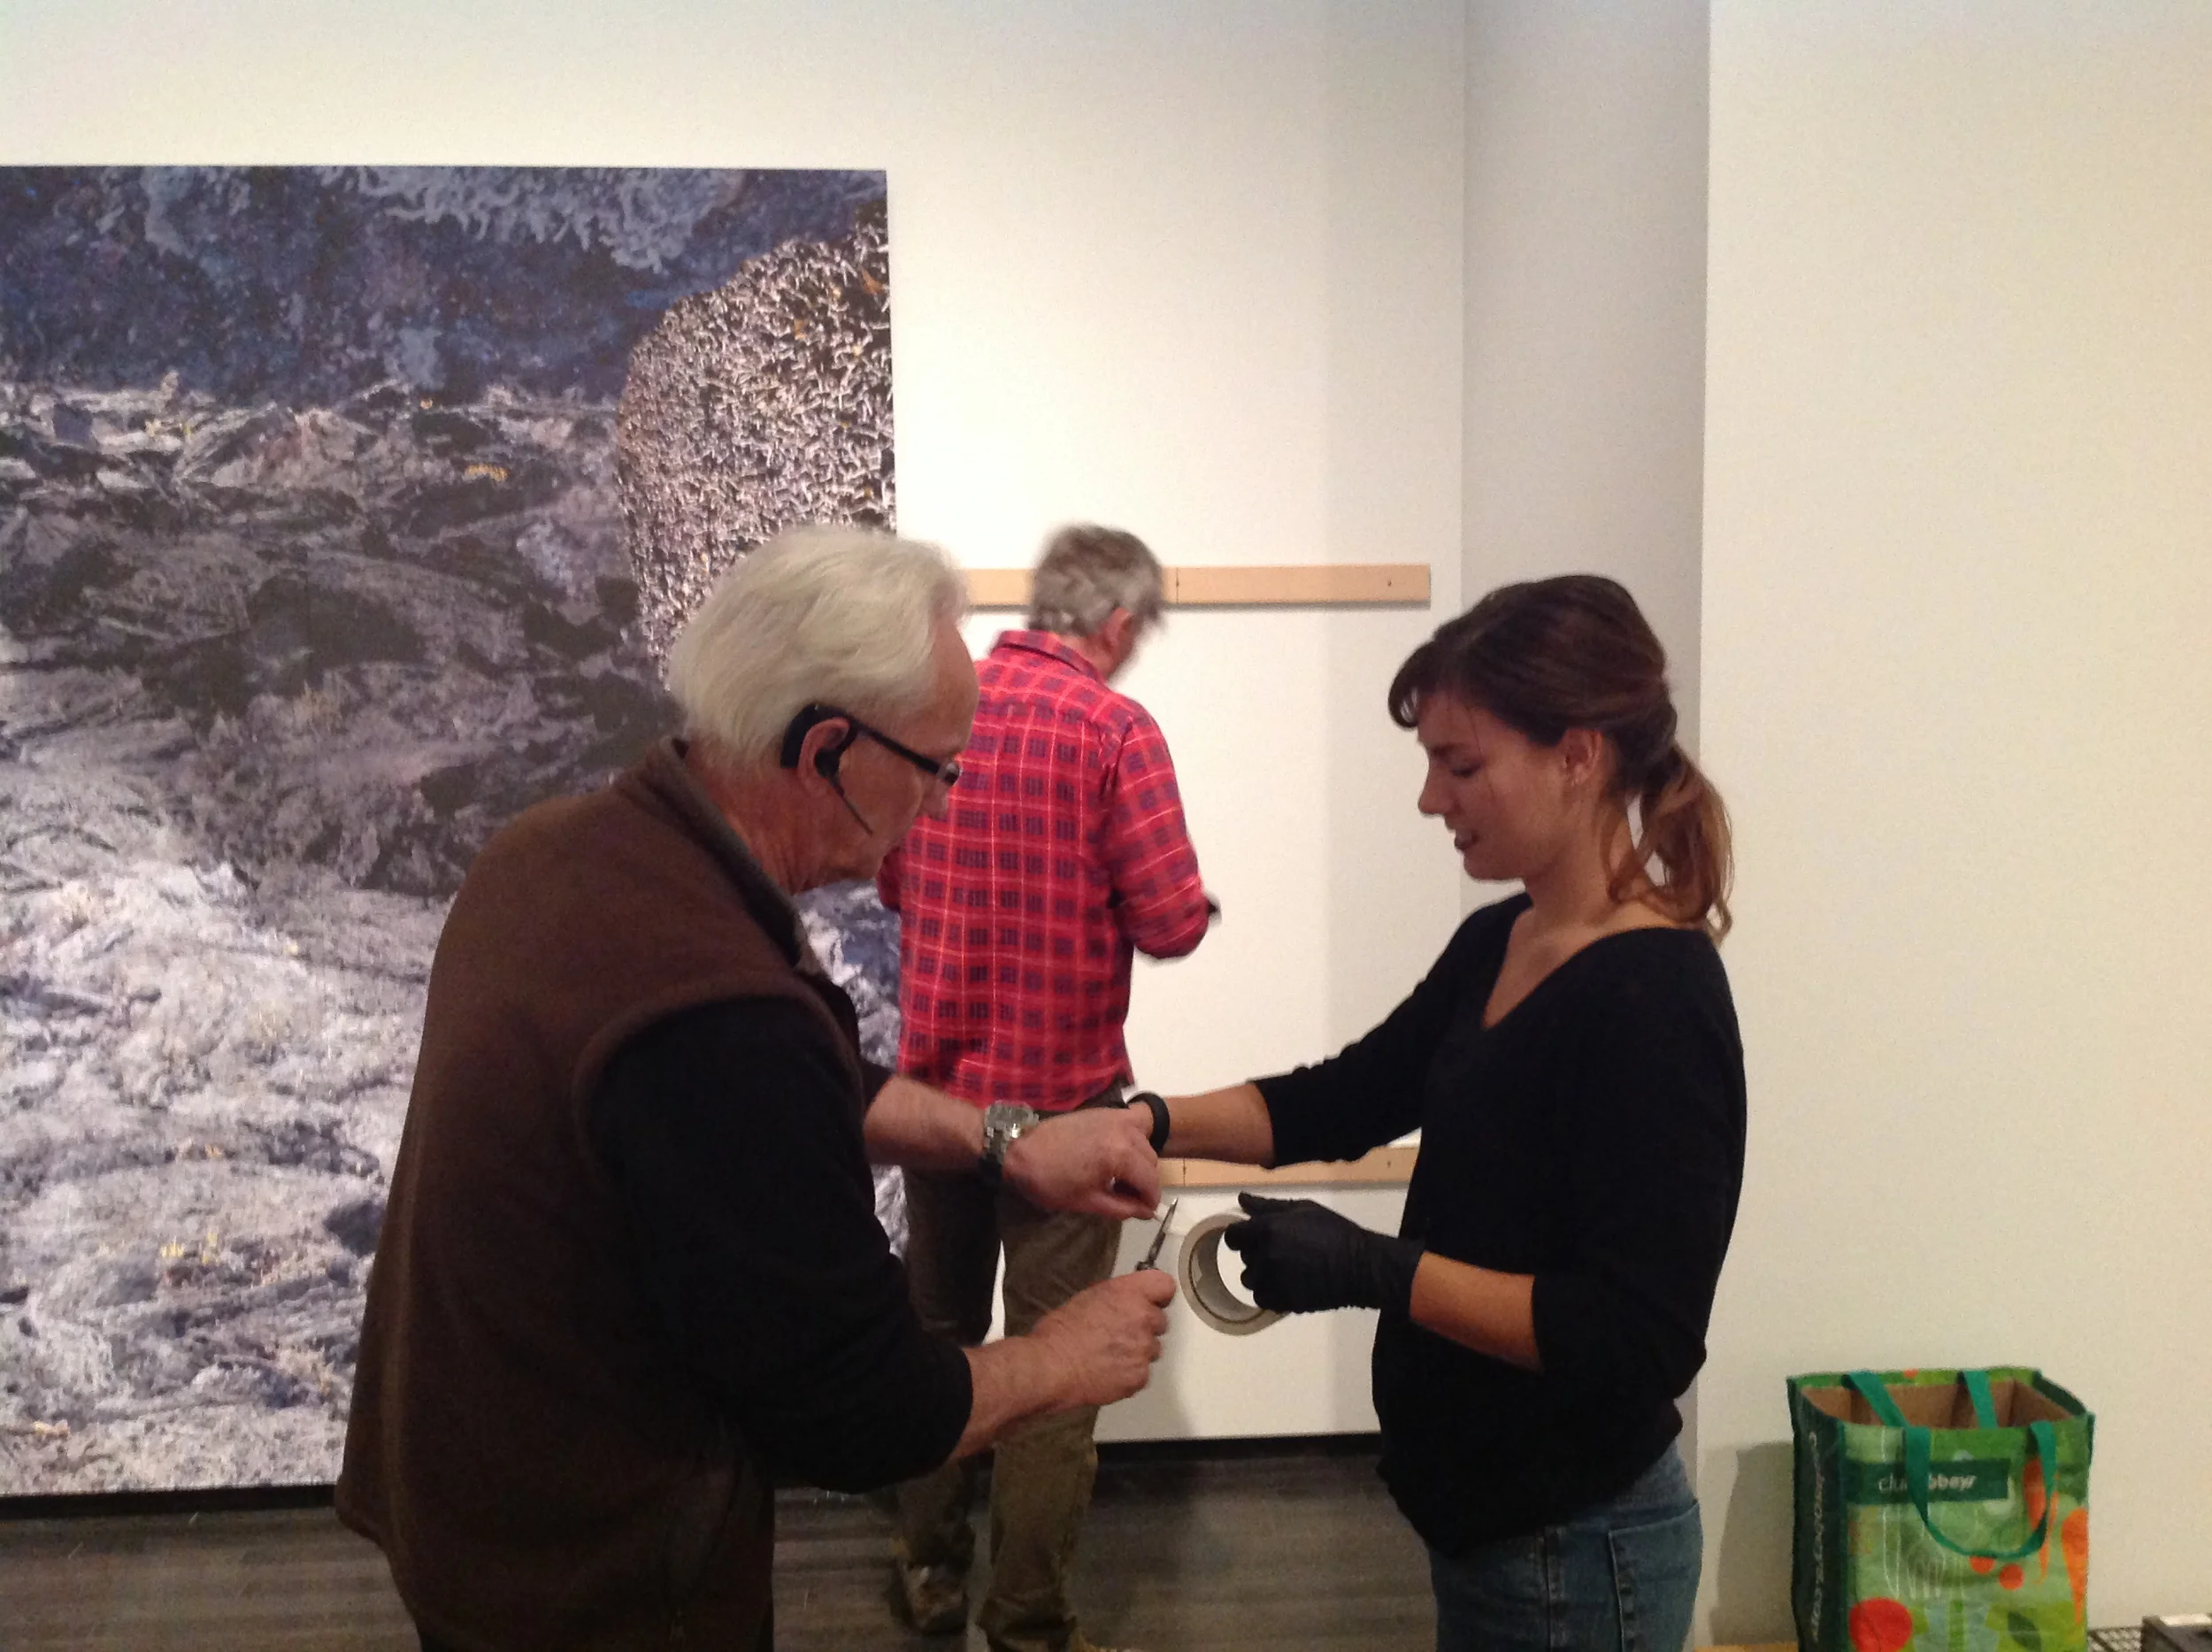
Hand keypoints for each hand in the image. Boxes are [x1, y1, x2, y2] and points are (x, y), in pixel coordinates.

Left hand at [1003, 1106, 1159, 1218]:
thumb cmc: (1050, 1181)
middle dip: (1143, 1182)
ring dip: (1138, 1163)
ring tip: (1118, 1178)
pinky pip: (1132, 1127)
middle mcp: (1124, 1131)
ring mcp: (1115, 1117)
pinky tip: (1116, 1155)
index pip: (1151, 1181)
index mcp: (1120, 1155)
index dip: (1150, 1200)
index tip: (1144, 1211)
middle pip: (1151, 1162)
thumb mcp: (1087, 1202)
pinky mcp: (1105, 1112)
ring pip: (1144, 1144)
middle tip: (1125, 1197)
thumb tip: (1147, 1212)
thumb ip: (1123, 1208)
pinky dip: (1131, 1142)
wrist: (1020, 1151)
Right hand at [1028, 1269, 1176, 1407]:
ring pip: (1152, 1348)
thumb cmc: (1060, 1333)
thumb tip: (1128, 1301)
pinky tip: (1109, 1370)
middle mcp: (1143, 1318)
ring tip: (1110, 1354)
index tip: (1152, 1301)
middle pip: (1160, 1321)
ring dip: (1138, 1351)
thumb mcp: (1088, 1298)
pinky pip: (1142, 1372)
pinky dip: (1130, 1373)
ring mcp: (1144, 1349)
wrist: (1050, 1367)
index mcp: (1129, 1293)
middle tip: (1121, 1333)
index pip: (1165, 1286)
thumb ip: (1118, 1297)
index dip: (1157, 1295)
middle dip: (1144, 1327)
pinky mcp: (1140, 1376)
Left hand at [1221, 1192, 1424, 1314]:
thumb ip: (1268, 1205)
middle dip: (1257, 1252)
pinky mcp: (1283, 1302)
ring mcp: (1273, 1281)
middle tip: (1283, 1250)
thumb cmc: (1334, 1231)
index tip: (1253, 1236)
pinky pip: (1261, 1299)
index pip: (1232, 1236)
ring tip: (1286, 1269)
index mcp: (1268, 1229)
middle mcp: (1265, 1256)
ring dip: (1262, 1275)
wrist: (1360, 1266)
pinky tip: (1288, 1284)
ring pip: (1250, 1280)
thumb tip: (1241, 1198)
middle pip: (1244, 1257)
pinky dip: (1270, 1293)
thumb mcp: (1304, 1209)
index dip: (1241, 1235)